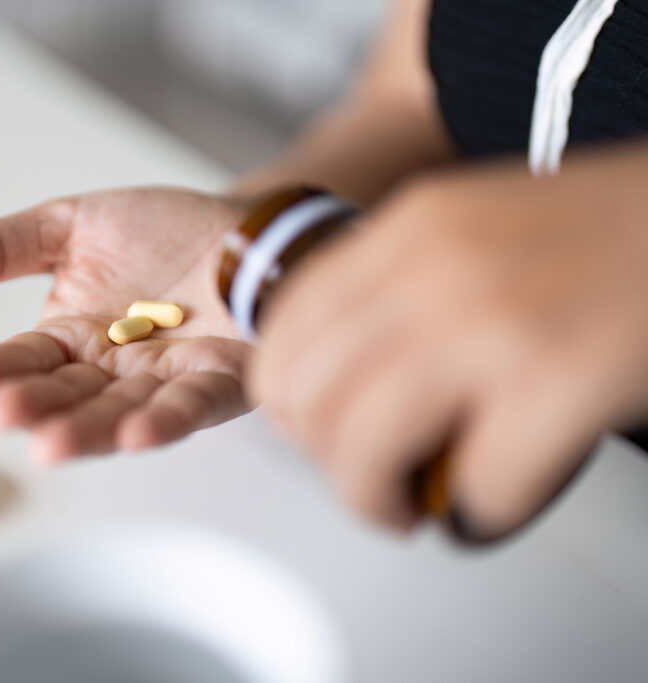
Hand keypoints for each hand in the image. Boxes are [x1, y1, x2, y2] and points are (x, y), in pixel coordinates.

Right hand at [0, 187, 252, 462]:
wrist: (242, 230)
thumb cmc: (165, 232)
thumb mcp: (70, 226)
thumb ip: (2, 247)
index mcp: (75, 336)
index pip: (25, 359)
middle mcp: (115, 369)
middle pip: (68, 394)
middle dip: (35, 406)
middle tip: (2, 413)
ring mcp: (166, 380)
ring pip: (120, 411)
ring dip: (88, 429)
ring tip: (52, 443)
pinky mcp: (220, 382)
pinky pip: (191, 406)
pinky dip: (165, 421)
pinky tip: (136, 433)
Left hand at [249, 146, 647, 540]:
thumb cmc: (611, 236)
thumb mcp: (475, 230)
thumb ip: (396, 288)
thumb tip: (335, 377)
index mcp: (411, 226)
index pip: (281, 329)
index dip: (286, 402)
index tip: (315, 428)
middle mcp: (436, 266)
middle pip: (306, 397)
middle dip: (326, 460)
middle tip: (367, 475)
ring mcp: (494, 320)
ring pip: (361, 449)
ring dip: (377, 500)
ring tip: (413, 502)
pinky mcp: (560, 378)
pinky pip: (476, 485)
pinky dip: (478, 513)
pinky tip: (494, 498)